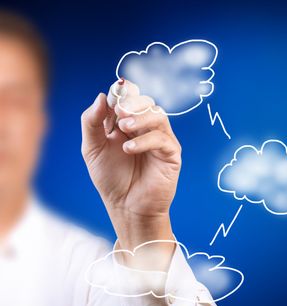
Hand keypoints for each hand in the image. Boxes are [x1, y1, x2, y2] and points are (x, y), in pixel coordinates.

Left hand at [81, 80, 180, 252]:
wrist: (126, 206)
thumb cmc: (110, 179)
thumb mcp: (92, 149)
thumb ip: (92, 122)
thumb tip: (101, 96)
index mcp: (125, 124)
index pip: (127, 98)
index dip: (120, 93)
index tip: (112, 97)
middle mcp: (144, 128)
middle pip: (145, 101)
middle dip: (132, 103)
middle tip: (119, 113)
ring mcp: (159, 139)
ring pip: (157, 114)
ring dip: (140, 118)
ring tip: (123, 129)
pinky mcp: (171, 153)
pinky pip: (162, 138)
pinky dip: (145, 140)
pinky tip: (129, 149)